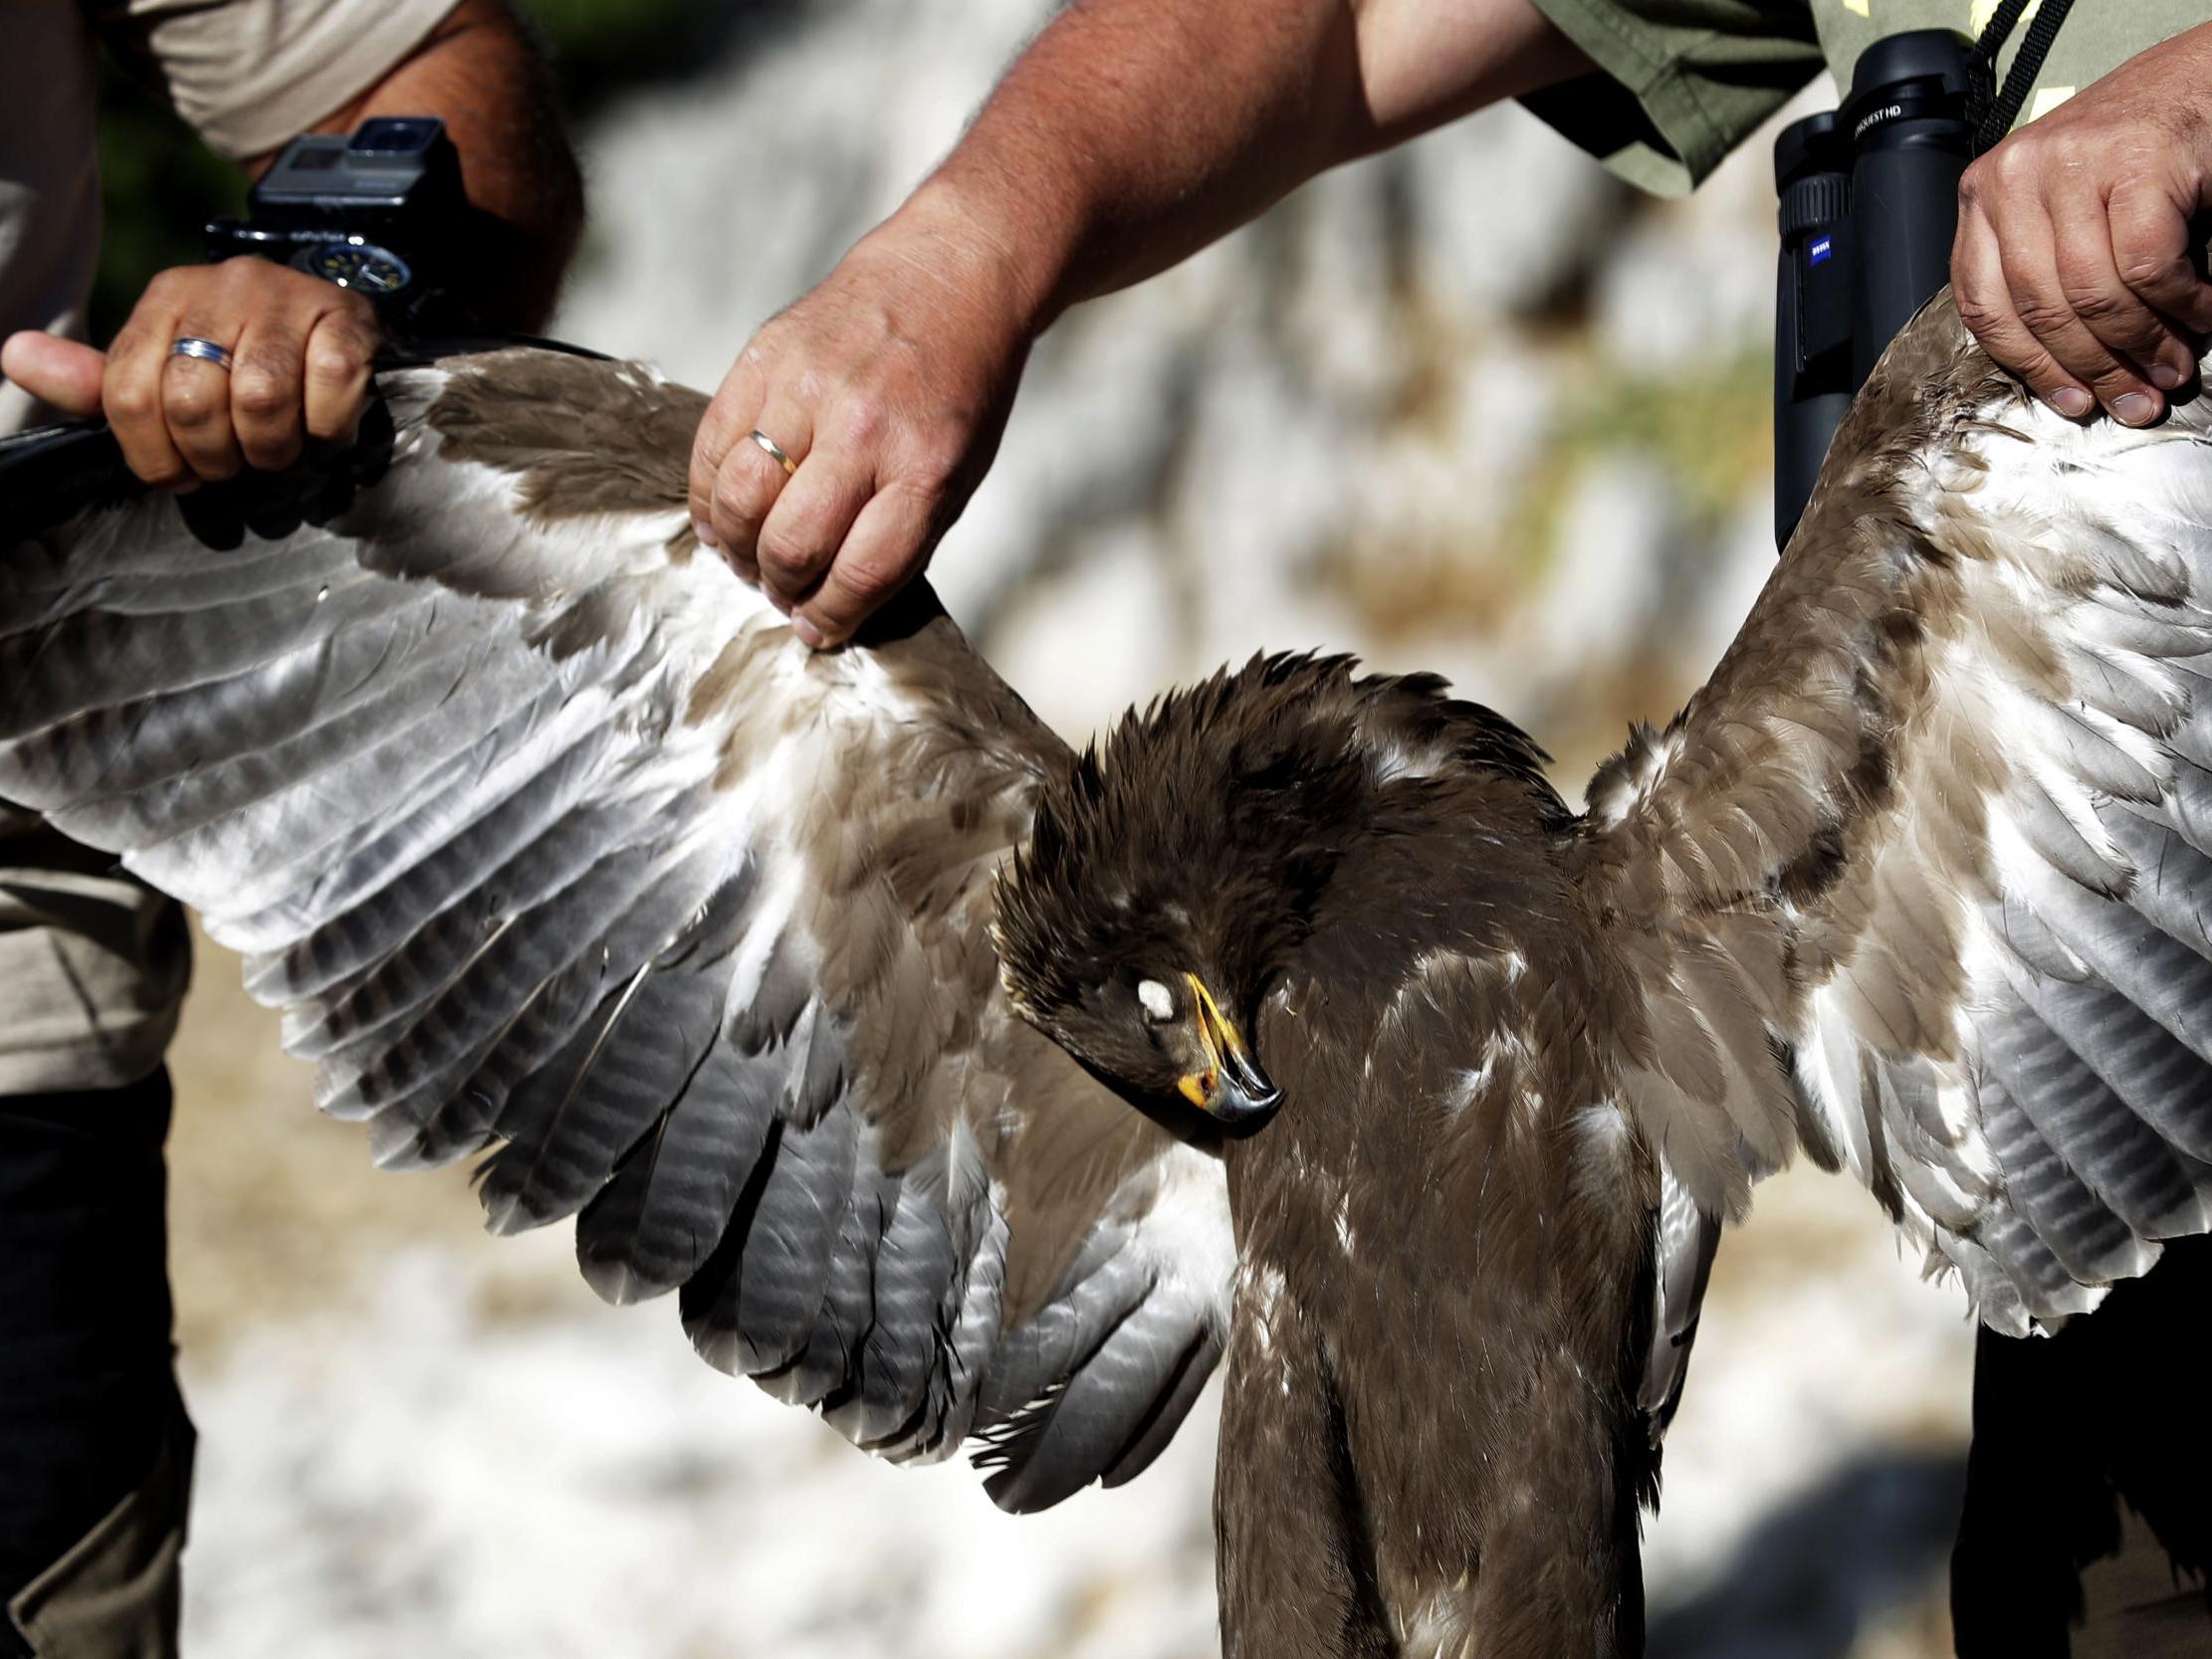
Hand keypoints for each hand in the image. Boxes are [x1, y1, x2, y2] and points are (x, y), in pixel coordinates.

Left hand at [1, 257, 378, 486]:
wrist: (337, 323)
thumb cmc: (245, 359)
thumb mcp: (166, 370)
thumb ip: (97, 381)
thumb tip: (14, 355)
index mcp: (166, 297)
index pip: (129, 392)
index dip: (156, 456)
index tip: (184, 474)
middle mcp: (222, 285)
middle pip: (192, 400)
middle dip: (216, 456)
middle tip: (237, 463)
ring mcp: (286, 297)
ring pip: (260, 399)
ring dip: (272, 449)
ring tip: (279, 450)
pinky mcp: (345, 316)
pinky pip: (328, 387)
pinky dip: (325, 427)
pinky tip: (321, 427)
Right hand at [689, 204, 1034, 647]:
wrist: (952, 277)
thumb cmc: (960, 388)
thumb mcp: (961, 471)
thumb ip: (903, 535)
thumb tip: (834, 603)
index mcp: (926, 467)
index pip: (862, 572)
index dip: (830, 617)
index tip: (816, 629)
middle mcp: (865, 429)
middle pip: (793, 543)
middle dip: (780, 586)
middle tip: (781, 591)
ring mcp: (809, 388)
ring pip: (742, 499)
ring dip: (737, 546)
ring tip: (748, 556)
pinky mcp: (766, 356)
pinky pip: (714, 443)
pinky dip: (709, 493)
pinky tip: (722, 514)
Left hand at [1951, 21, 2211, 425]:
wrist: (2198, 76)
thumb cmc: (2134, 151)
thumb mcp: (2061, 207)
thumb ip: (2043, 269)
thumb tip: (2067, 372)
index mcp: (1984, 194)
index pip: (1984, 304)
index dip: (2031, 366)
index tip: (2070, 401)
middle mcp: (2015, 175)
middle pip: (2042, 308)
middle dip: (2095, 368)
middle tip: (2134, 400)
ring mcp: (2073, 164)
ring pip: (2093, 294)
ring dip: (2142, 346)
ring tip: (2171, 370)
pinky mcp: (2136, 161)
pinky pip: (2148, 266)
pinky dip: (2180, 304)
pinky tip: (2202, 316)